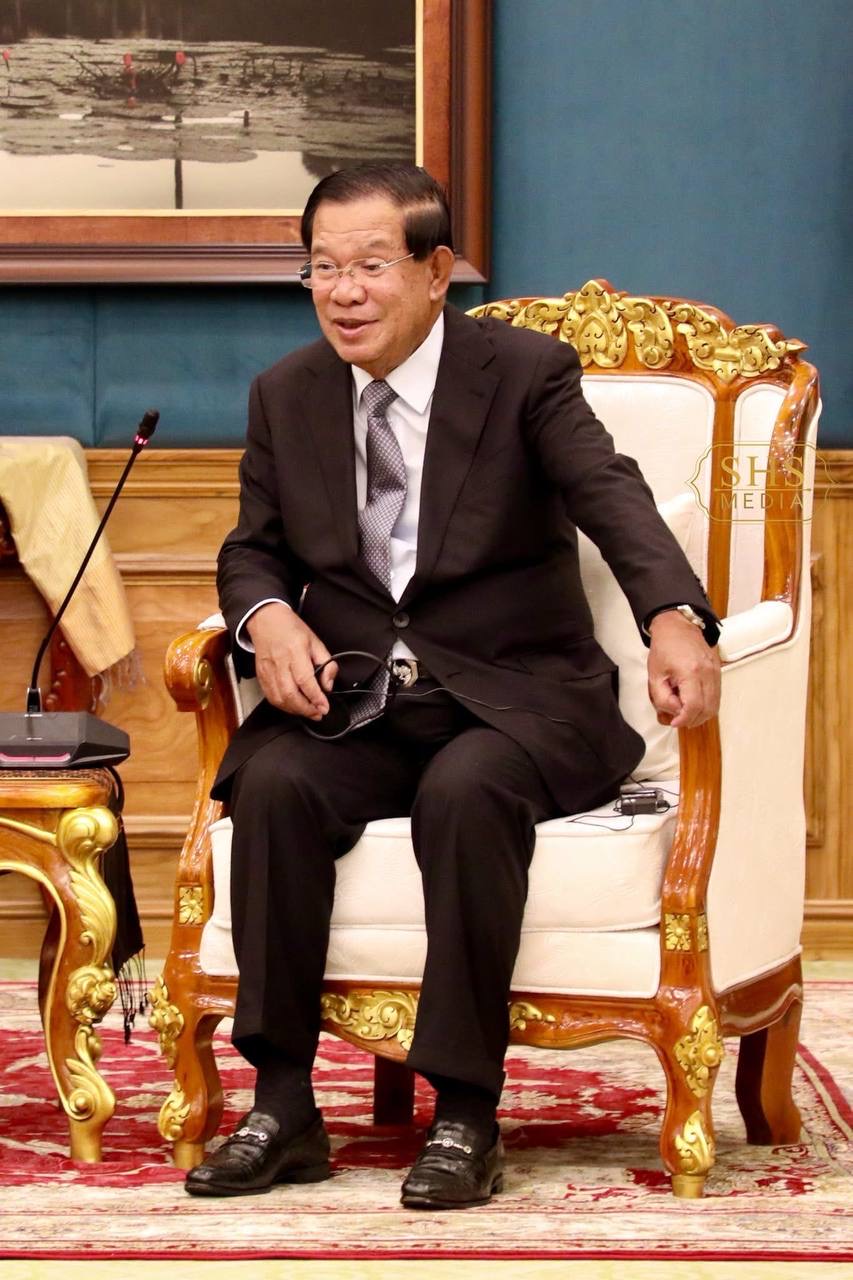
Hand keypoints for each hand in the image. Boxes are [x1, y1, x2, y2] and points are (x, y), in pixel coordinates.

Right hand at [246, 602, 337, 720]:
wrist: (266, 620)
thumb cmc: (291, 629)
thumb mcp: (316, 642)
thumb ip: (326, 664)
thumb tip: (328, 685)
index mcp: (295, 652)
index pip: (305, 680)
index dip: (316, 697)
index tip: (324, 707)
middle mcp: (280, 662)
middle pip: (291, 694)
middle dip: (306, 709)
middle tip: (318, 713)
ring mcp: (268, 670)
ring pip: (279, 699)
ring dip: (295, 710)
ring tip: (308, 712)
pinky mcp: (261, 676)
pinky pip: (271, 697)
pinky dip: (283, 706)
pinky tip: (293, 707)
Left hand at [646, 610, 720, 728]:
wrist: (677, 626)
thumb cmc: (665, 647)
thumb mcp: (654, 675)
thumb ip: (662, 698)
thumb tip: (675, 712)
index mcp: (690, 672)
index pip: (693, 706)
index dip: (684, 719)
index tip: (674, 722)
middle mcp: (707, 672)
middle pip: (707, 709)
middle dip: (692, 719)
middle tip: (678, 718)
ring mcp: (715, 672)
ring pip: (715, 705)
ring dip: (700, 715)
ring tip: (685, 711)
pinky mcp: (718, 672)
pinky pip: (716, 696)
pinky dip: (706, 705)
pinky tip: (693, 702)